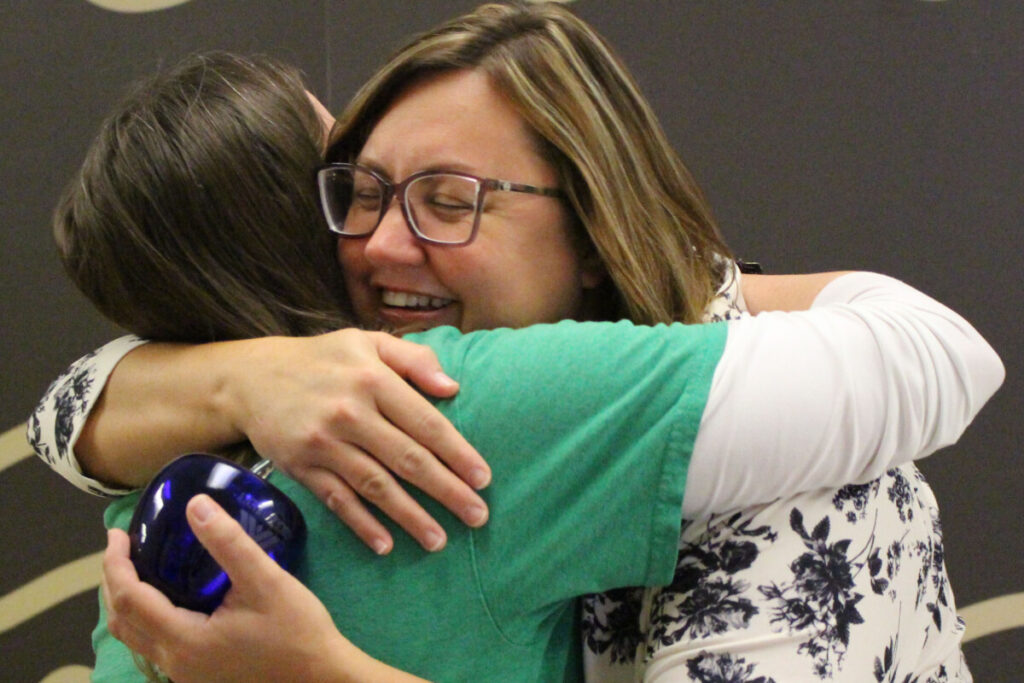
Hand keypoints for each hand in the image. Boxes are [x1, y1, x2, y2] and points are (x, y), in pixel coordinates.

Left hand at [103, 495, 428, 682]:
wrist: (322, 679)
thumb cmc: (297, 632)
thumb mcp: (266, 581)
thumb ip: (228, 542)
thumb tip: (194, 504)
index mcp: (184, 641)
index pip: (130, 599)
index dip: (117, 564)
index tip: (119, 532)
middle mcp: (175, 664)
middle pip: (122, 623)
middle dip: (114, 582)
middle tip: (123, 548)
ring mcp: (187, 676)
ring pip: (136, 639)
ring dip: (128, 603)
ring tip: (138, 569)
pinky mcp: (201, 678)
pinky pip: (156, 647)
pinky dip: (147, 619)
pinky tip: (169, 600)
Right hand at [225, 329, 489, 552]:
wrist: (251, 377)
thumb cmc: (322, 359)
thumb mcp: (367, 342)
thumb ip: (414, 359)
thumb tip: (453, 388)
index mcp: (373, 379)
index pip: (425, 422)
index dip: (457, 453)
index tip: (484, 479)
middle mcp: (350, 412)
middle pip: (407, 459)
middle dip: (447, 491)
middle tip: (477, 516)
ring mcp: (323, 442)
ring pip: (375, 485)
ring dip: (410, 517)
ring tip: (440, 540)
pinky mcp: (301, 466)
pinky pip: (337, 499)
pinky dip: (361, 524)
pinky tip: (386, 545)